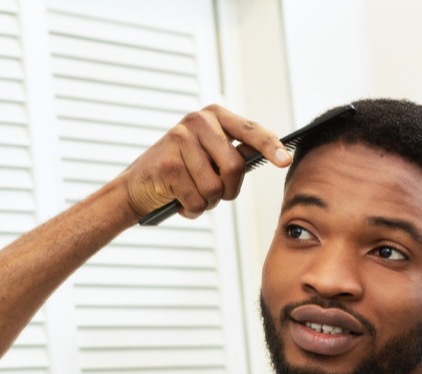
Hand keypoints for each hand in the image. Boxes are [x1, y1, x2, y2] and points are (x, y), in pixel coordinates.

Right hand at [120, 104, 291, 220]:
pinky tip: (177, 200)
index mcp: (213, 116)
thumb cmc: (179, 174)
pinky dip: (191, 209)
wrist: (135, 187)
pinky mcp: (168, 165)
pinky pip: (197, 199)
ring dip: (207, 202)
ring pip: (216, 187)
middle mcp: (197, 122)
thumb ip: (234, 153)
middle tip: (211, 193)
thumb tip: (274, 155)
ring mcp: (180, 140)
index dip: (270, 147)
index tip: (285, 161)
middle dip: (228, 190)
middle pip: (235, 167)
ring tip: (190, 194)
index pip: (250, 131)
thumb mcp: (208, 156)